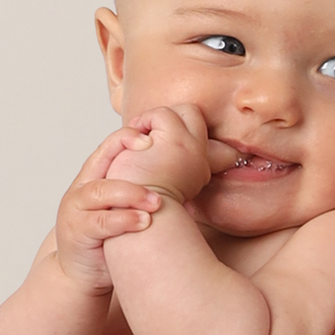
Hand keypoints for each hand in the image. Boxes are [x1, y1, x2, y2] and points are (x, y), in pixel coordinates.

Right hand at [54, 129, 163, 295]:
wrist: (82, 272)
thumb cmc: (110, 235)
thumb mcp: (126, 204)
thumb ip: (144, 186)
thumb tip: (193, 172)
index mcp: (97, 176)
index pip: (111, 145)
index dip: (130, 135)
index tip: (156, 134)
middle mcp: (84, 187)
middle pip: (102, 158)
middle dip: (127, 149)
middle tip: (155, 147)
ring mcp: (77, 209)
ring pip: (101, 191)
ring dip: (131, 193)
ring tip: (157, 201)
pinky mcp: (78, 231)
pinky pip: (100, 222)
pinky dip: (123, 220)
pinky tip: (144, 222)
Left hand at [105, 105, 235, 205]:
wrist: (143, 224)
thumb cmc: (144, 212)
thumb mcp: (160, 187)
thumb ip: (164, 168)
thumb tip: (151, 152)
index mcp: (198, 170)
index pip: (194, 134)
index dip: (174, 131)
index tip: (152, 146)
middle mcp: (200, 157)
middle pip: (194, 116)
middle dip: (169, 118)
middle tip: (148, 137)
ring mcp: (190, 146)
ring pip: (180, 110)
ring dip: (154, 120)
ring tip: (139, 144)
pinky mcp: (175, 140)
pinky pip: (161, 114)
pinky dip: (144, 122)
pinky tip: (134, 145)